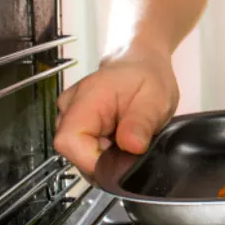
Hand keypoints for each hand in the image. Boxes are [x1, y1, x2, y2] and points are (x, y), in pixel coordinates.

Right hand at [54, 44, 178, 174]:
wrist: (142, 65)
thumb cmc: (148, 77)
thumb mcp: (156, 99)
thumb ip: (142, 123)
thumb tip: (132, 147)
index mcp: (87, 98)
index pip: (70, 141)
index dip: (94, 160)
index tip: (121, 159)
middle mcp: (69, 107)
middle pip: (73, 151)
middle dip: (104, 159)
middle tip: (132, 146)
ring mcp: (69, 116)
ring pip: (79, 153)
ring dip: (105, 155)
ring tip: (127, 138)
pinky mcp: (75, 124)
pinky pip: (84, 149)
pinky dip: (103, 150)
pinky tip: (118, 138)